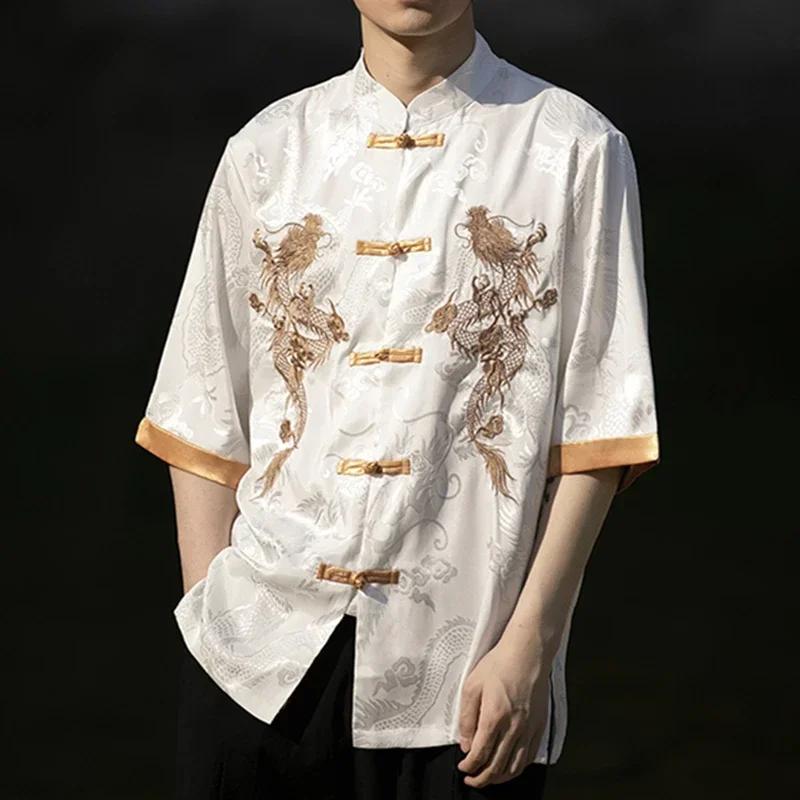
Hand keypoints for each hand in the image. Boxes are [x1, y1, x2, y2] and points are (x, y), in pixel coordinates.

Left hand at [456, 637, 550, 787]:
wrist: (527, 653)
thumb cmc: (499, 664)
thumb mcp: (472, 686)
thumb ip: (467, 718)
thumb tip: (466, 743)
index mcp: (494, 717)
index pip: (480, 754)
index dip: (469, 767)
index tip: (463, 768)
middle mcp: (514, 727)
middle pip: (497, 766)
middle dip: (482, 779)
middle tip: (472, 779)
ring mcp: (529, 728)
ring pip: (515, 767)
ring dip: (500, 778)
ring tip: (489, 778)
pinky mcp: (539, 726)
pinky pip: (529, 756)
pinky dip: (518, 768)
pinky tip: (510, 766)